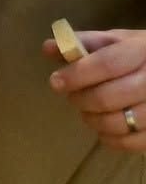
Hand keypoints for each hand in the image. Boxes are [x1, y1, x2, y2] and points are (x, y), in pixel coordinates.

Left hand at [45, 28, 145, 152]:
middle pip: (108, 97)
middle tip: (73, 97)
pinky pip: (130, 142)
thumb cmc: (139, 56)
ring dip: (93, 119)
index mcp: (143, 51)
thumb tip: (48, 47)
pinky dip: (110, 137)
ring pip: (118, 122)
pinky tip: (104, 126)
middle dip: (81, 100)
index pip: (107, 64)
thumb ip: (84, 42)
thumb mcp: (116, 42)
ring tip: (88, 111)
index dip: (77, 75)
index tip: (56, 81)